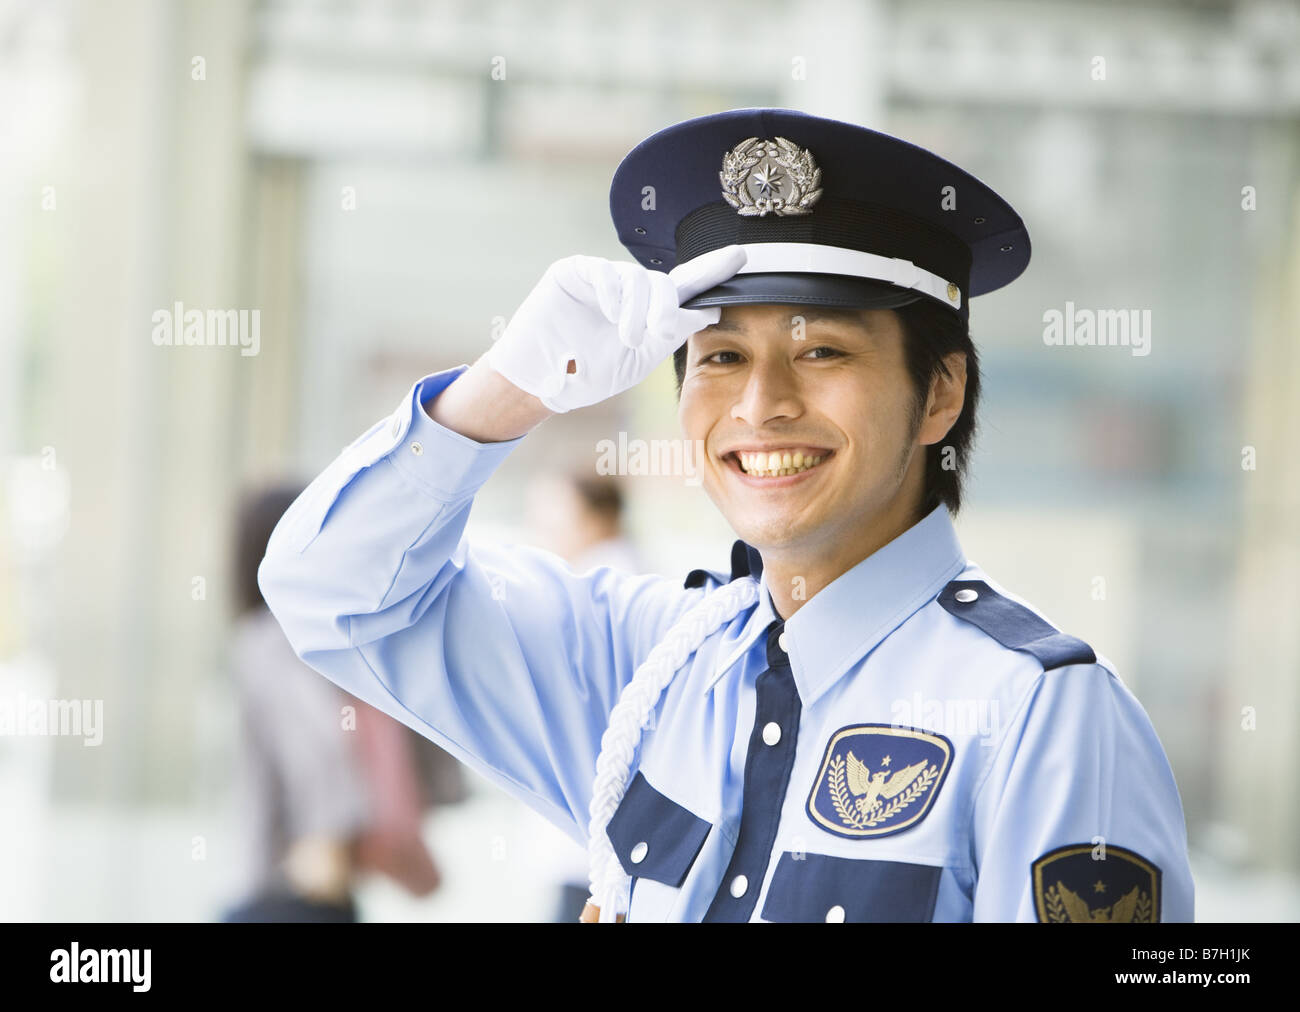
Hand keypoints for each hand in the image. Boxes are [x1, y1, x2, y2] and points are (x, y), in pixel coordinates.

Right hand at [484, 245, 746, 412]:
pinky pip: (604, 271)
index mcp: (649, 312)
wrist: (540, 382)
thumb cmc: (587, 374)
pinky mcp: (575, 272)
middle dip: (668, 307)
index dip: (713, 270)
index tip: (741, 257)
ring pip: (638, 279)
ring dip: (639, 309)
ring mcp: (602, 279)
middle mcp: (630, 291)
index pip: (687, 287)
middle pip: (666, 283)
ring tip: (627, 337)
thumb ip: (671, 333)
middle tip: (657, 333)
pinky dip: (612, 292)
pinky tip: (608, 314)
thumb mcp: (638, 358)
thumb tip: (706, 311)